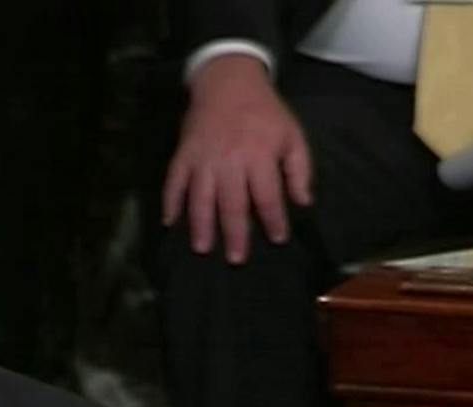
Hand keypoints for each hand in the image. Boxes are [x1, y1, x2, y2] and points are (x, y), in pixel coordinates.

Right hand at [161, 54, 312, 264]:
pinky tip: (169, 221)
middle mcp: (230, 160)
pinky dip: (170, 202)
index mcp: (259, 155)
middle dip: (235, 234)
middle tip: (237, 259)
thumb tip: (303, 202)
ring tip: (203, 248)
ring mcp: (203, 158)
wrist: (229, 80)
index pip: (267, 197)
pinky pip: (174, 181)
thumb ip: (299, 169)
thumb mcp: (292, 134)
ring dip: (201, 225)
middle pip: (232, 204)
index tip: (277, 238)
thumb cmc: (265, 112)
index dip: (273, 220)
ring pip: (200, 198)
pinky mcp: (184, 154)